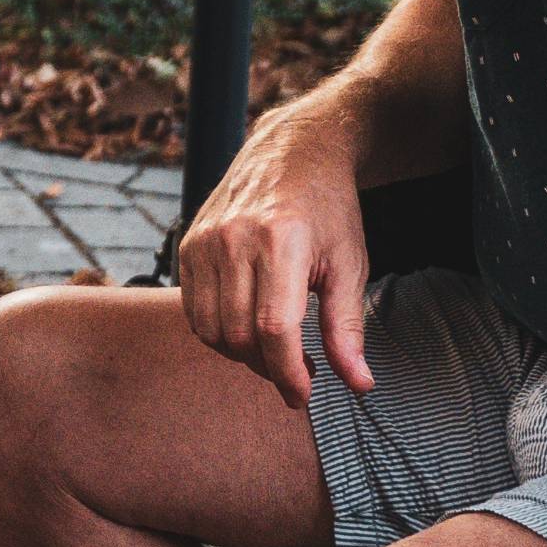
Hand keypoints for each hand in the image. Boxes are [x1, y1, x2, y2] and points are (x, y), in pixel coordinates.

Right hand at [172, 127, 375, 411]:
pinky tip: (248, 326)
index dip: (288, 373)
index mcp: (280, 240)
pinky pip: (194, 311)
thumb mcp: (351, 265)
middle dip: (269, 368)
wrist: (293, 151)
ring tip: (274, 349)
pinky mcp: (188, 244)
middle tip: (298, 370)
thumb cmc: (328, 208)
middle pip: (240, 335)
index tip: (303, 395)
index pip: (274, 329)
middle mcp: (233, 238)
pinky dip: (218, 332)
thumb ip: (348, 328)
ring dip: (242, 355)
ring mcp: (205, 240)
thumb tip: (358, 384)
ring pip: (211, 329)